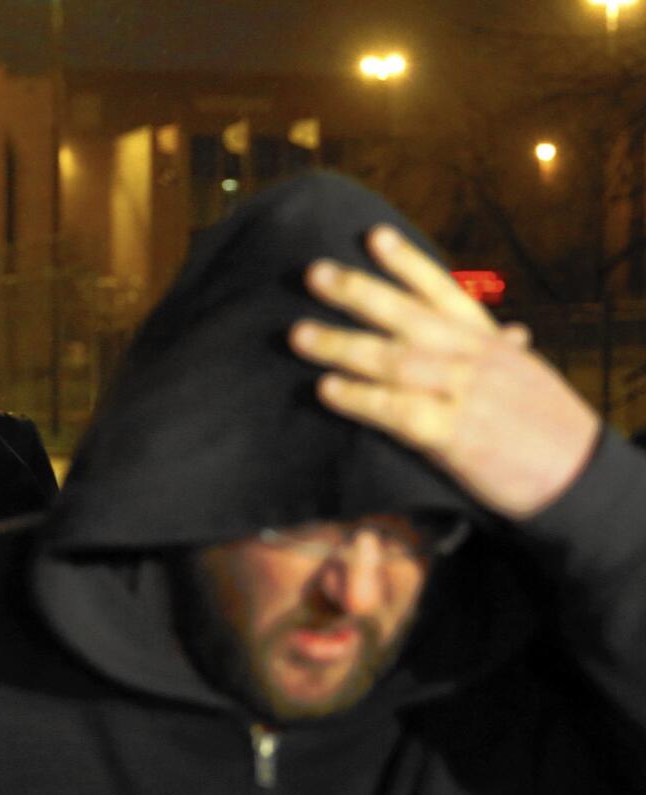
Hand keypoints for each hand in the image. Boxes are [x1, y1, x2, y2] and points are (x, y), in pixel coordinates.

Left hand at [289, 225, 599, 519]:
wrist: (578, 478)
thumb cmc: (547, 429)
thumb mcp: (529, 379)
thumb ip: (505, 353)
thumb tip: (512, 331)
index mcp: (487, 341)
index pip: (444, 290)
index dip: (407, 263)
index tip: (373, 236)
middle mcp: (473, 358)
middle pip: (407, 315)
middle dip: (358, 291)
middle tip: (313, 273)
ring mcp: (463, 393)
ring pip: (393, 359)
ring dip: (341, 345)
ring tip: (298, 334)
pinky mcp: (454, 435)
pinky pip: (397, 410)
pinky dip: (360, 398)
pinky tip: (326, 390)